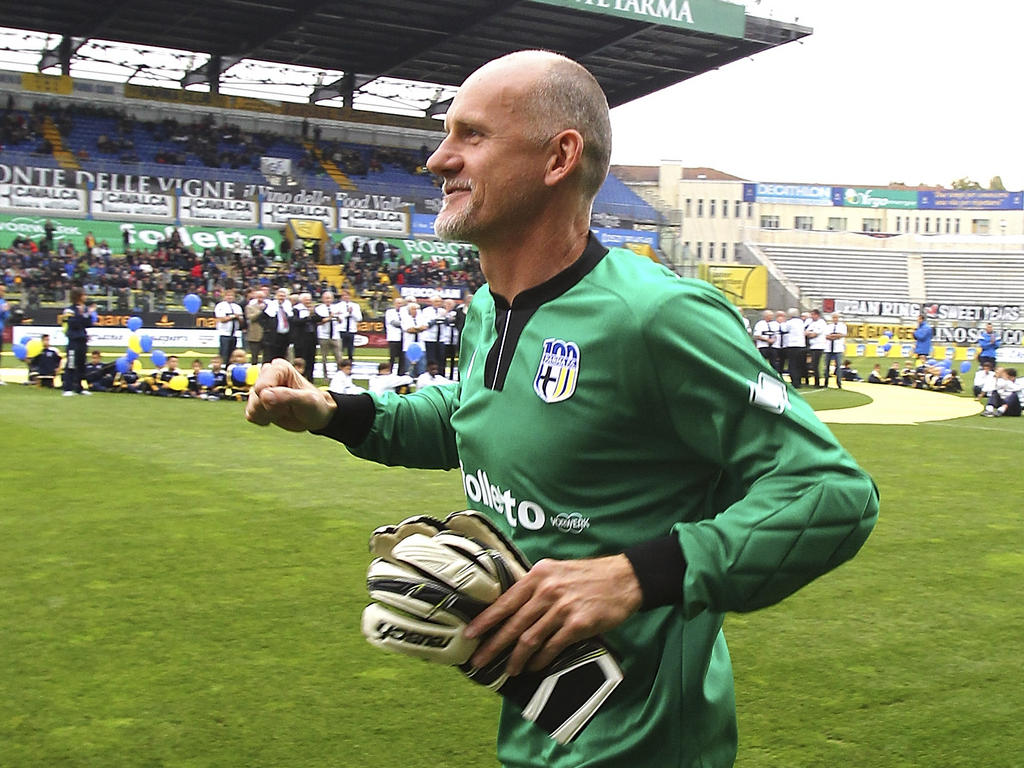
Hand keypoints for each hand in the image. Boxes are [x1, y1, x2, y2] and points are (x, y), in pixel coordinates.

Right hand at [245, 358, 335, 431]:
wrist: (315, 417)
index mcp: (279, 368)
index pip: (262, 386)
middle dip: (271, 407)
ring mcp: (260, 390)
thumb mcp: (307, 401)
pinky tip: (277, 415)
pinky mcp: (257, 403)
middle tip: (288, 407)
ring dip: (269, 414)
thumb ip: (287, 396)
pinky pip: (251, 415)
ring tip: (284, 410)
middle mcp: (267, 376)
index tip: (289, 401)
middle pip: (255, 397)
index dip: (273, 399)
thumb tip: (264, 395)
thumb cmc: (314, 405)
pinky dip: (264, 420)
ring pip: (252, 407)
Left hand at [465, 555, 641, 675]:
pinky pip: (552, 646)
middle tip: (479, 660)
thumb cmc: (588, 576)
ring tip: (509, 669)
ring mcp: (563, 607)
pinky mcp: (578, 624)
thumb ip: (535, 587)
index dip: (485, 620)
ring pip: (530, 638)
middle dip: (493, 645)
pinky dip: (541, 659)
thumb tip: (511, 609)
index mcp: (538, 575)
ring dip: (517, 658)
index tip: (470, 634)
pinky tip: (534, 666)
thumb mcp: (556, 571)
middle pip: (513, 623)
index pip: (505, 601)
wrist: (623, 579)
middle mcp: (547, 590)